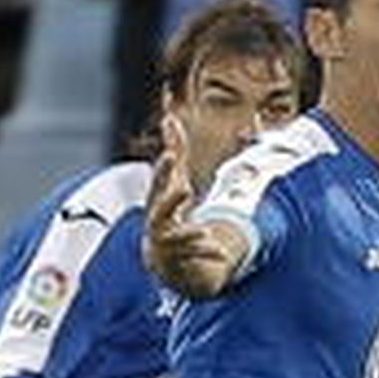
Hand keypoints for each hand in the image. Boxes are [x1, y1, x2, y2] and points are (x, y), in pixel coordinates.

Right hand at [144, 112, 239, 295]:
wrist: (160, 258)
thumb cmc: (167, 211)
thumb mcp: (172, 181)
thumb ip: (174, 151)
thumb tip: (170, 117)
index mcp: (157, 202)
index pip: (158, 184)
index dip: (163, 171)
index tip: (170, 155)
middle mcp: (158, 223)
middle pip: (161, 211)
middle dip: (172, 200)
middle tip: (186, 189)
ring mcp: (167, 243)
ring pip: (178, 240)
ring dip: (191, 235)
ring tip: (206, 233)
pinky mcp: (180, 260)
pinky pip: (195, 257)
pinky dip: (207, 253)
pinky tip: (221, 253)